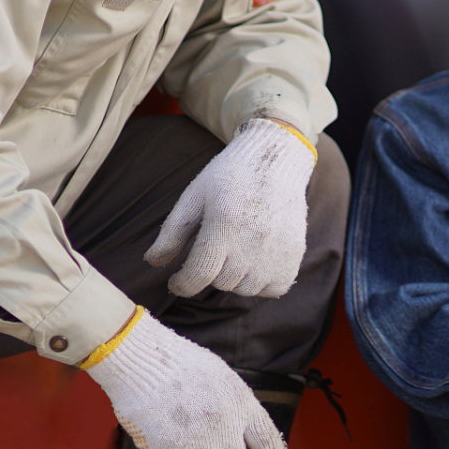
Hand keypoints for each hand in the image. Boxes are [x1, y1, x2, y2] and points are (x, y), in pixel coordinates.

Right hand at [83, 308, 296, 448]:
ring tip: (173, 435)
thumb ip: (232, 407)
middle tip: (196, 442)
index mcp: (243, 403)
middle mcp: (229, 426)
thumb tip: (234, 435)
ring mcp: (203, 443)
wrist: (142, 358)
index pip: (270, 443)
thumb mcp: (219, 378)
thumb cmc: (174, 362)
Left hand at [146, 118, 315, 297]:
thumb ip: (172, 232)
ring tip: (235, 253)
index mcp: (224, 223)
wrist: (275, 158)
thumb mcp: (194, 197)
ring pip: (246, 289)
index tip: (177, 282)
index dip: (182, 284)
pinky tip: (256, 260)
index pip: (199, 274)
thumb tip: (153, 262)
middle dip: (210, 273)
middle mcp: (253, 239)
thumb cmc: (229, 176)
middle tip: (213, 250)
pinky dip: (262, 282)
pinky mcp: (295, 254)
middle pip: (221, 283)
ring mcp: (277, 249)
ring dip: (235, 278)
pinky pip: (273, 288)